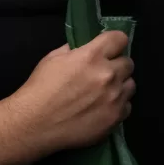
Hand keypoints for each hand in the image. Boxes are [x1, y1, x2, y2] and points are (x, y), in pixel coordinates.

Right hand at [10, 31, 134, 155]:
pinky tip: (102, 109)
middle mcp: (108, 75)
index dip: (115, 43)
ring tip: (103, 93)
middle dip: (117, 66)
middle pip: (128, 63)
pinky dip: (117, 106)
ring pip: (130, 85)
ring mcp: (114, 97)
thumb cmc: (39, 90)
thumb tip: (88, 48)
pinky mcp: (116, 117)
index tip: (109, 49)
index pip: (120, 39)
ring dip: (120, 86)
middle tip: (103, 74)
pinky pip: (127, 106)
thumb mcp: (52, 59)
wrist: (32, 125)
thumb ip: (75, 50)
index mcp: (92, 56)